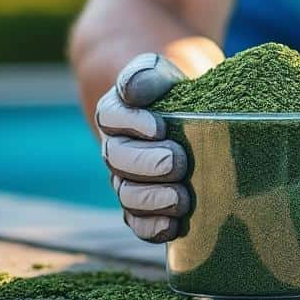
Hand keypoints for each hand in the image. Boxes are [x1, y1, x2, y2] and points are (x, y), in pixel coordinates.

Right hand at [95, 53, 191, 242]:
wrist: (187, 114)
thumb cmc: (172, 90)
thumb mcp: (160, 72)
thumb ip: (145, 74)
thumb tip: (132, 90)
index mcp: (115, 114)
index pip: (112, 117)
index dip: (132, 123)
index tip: (159, 126)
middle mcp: (117, 149)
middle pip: (119, 160)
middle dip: (147, 163)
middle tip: (177, 160)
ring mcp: (129, 180)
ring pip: (127, 195)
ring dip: (152, 198)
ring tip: (180, 197)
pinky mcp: (146, 206)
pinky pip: (138, 223)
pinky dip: (152, 227)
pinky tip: (172, 225)